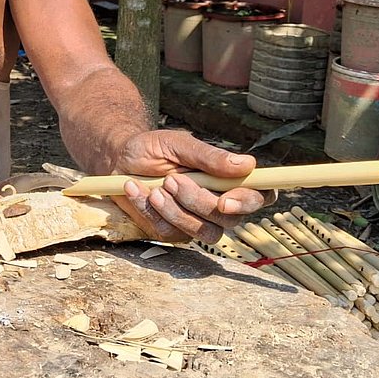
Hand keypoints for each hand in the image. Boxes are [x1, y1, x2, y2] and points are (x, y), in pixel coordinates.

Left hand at [110, 130, 272, 244]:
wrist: (119, 160)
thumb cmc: (152, 148)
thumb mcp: (178, 144)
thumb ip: (209, 156)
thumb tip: (247, 163)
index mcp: (228, 178)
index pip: (260, 195)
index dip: (250, 202)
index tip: (225, 200)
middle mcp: (219, 203)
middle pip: (230, 219)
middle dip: (200, 203)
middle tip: (172, 181)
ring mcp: (197, 221)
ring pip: (204, 232)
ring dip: (176, 211)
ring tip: (156, 188)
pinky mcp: (174, 232)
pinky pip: (171, 233)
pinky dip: (151, 211)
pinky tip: (138, 191)